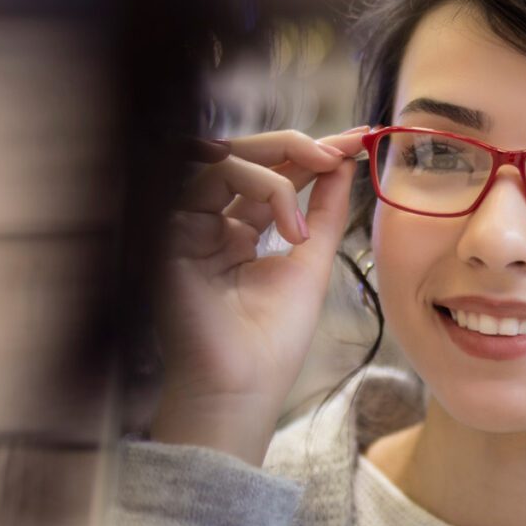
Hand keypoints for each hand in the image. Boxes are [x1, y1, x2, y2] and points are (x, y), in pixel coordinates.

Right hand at [150, 127, 370, 464]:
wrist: (242, 387)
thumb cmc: (272, 342)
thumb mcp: (311, 262)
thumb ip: (326, 210)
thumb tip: (347, 160)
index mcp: (235, 233)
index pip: (270, 175)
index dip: (311, 153)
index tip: (358, 138)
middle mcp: (207, 224)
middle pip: (244, 157)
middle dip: (296, 146)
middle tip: (339, 152)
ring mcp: (185, 226)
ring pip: (226, 161)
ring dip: (281, 171)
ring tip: (312, 203)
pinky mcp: (168, 229)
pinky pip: (211, 181)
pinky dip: (260, 189)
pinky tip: (289, 225)